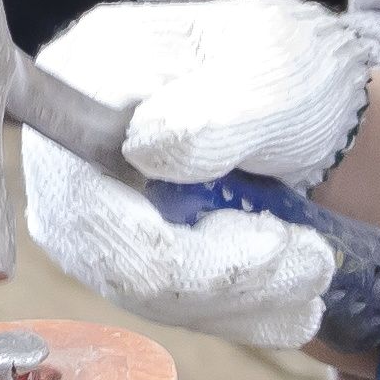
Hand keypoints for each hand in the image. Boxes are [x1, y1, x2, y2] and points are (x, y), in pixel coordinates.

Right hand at [15, 0, 370, 346]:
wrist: (304, 99)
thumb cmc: (289, 69)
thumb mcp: (277, 68)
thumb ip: (217, 108)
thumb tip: (143, 150)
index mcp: (84, 79)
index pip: (91, 198)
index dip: (178, 247)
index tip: (273, 241)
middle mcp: (65, 147)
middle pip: (114, 258)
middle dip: (226, 281)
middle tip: (313, 263)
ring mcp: (86, 204)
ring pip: (144, 295)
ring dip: (241, 300)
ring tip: (313, 269)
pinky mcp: (119, 247)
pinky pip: (165, 305)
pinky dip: (237, 311)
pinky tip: (291, 301)